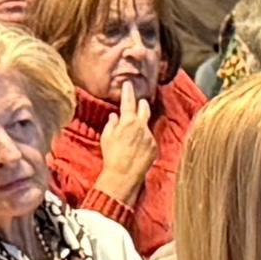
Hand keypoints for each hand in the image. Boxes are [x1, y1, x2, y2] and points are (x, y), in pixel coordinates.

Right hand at [95, 80, 154, 200]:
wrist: (123, 175)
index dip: (128, 91)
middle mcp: (141, 126)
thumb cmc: (111, 156)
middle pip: (144, 108)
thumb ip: (112, 124)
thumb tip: (114, 116)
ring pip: (146, 125)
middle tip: (139, 101)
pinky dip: (144, 139)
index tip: (128, 84)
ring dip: (141, 124)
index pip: (129, 101)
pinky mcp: (154, 147)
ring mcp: (150, 136)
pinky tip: (136, 147)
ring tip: (133, 132)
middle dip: (141, 103)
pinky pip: (149, 138)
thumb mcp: (107, 137)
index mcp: (128, 121)